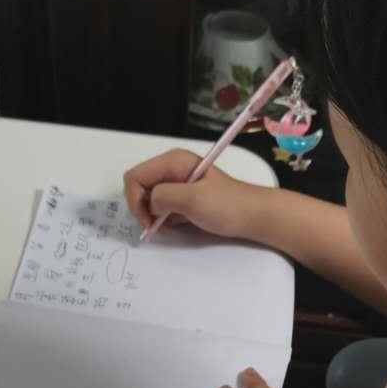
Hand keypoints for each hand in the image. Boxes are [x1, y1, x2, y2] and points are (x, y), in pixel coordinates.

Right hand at [123, 150, 269, 238]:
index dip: (135, 199)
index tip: (148, 219)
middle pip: (139, 187)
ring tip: (168, 226)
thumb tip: (149, 202)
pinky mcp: (182, 198)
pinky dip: (162, 218)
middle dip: (142, 208)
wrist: (252, 216)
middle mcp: (172, 169)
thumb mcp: (193, 199)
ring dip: (152, 215)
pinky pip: (161, 207)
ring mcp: (177, 184)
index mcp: (173, 161)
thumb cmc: (228, 205)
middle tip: (156, 225)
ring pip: (148, 199)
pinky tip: (174, 225)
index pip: (135, 176)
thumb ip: (164, 196)